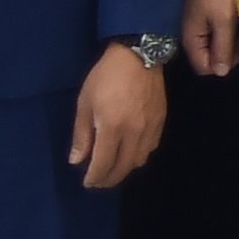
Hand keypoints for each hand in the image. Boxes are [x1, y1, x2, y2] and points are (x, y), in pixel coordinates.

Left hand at [71, 45, 167, 187]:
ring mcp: (150, 127)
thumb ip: (82, 135)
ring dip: (126, 168)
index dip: (94, 177)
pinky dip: (139, 154)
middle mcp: (134, 132)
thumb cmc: (105, 77)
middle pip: (124, 167)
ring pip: (140, 159)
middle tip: (99, 181)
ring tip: (114, 167)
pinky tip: (131, 150)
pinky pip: (151, 147)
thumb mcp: (85, 103)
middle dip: (110, 179)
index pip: (104, 163)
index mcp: (112, 127)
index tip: (87, 183)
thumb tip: (77, 161)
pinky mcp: (161, 120)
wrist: (139, 55)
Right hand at [183, 0, 238, 76]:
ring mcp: (200, 23)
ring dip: (233, 41)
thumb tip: (220, 72)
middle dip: (230, 53)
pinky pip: (220, 31)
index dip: (223, 64)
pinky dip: (232, 30)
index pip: (204, 67)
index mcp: (192, 37)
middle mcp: (193, 33)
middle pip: (211, 56)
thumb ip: (222, 47)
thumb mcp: (224, 20)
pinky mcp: (208, 14)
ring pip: (217, 44)